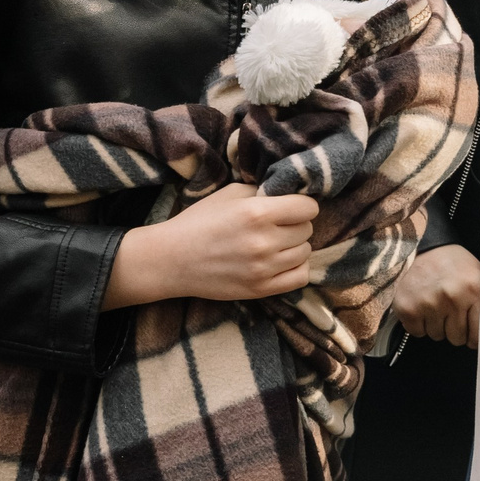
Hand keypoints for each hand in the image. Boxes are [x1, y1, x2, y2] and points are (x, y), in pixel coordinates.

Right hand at [102, 182, 320, 308]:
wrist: (171, 260)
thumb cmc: (199, 222)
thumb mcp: (230, 194)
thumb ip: (262, 191)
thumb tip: (290, 192)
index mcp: (257, 212)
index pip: (308, 207)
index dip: (301, 204)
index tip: (291, 206)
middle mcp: (264, 241)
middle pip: (307, 229)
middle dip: (295, 224)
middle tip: (277, 225)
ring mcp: (263, 268)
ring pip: (305, 252)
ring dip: (294, 246)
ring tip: (274, 243)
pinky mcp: (260, 289)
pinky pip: (300, 278)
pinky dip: (295, 268)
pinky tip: (280, 262)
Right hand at [392, 244, 479, 346]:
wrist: (420, 245)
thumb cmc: (451, 263)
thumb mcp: (476, 274)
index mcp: (473, 289)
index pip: (478, 332)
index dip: (474, 337)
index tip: (471, 335)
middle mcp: (452, 297)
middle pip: (457, 338)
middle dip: (454, 329)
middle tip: (449, 312)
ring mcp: (429, 303)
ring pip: (437, 336)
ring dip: (436, 326)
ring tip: (435, 305)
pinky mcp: (408, 308)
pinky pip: (417, 332)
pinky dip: (418, 324)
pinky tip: (421, 307)